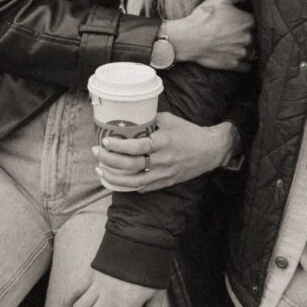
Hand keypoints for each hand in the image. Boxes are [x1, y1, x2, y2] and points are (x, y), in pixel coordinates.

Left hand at [94, 112, 234, 190]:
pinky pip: (142, 188)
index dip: (119, 146)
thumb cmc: (188, 132)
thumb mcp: (169, 120)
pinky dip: (125, 186)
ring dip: (113, 177)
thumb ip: (149, 120)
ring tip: (100, 169)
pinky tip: (114, 180)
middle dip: (109, 160)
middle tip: (97, 152)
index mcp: (164, 142)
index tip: (106, 141)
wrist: (209, 151)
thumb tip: (127, 118)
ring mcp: (163, 174)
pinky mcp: (164, 183)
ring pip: (133, 182)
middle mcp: (163, 160)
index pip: (137, 147)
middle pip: (131, 166)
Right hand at [168, 0, 254, 70]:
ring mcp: (241, 52)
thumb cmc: (203, 17)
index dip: (248, 20)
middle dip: (249, 35)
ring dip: (248, 49)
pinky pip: (247, 66)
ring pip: (253, 51)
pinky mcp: (233, 64)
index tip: (241, 21)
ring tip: (239, 46)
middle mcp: (247, 38)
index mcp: (247, 21)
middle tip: (237, 33)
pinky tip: (240, 58)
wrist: (188, 38)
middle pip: (255, 37)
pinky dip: (245, 63)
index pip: (256, 21)